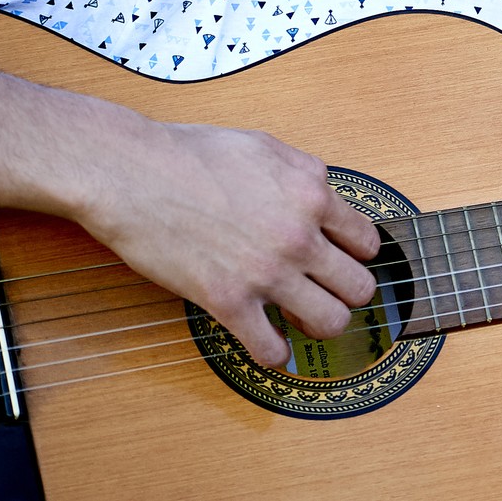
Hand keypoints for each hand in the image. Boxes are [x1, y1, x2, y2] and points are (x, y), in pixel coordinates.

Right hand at [79, 118, 380, 366]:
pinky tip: (268, 343)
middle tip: (326, 292)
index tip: (342, 261)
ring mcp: (267, 272)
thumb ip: (304, 174)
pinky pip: (271, 349)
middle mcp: (300, 236)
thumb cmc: (192, 154)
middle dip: (347, 293)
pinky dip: (275, 353)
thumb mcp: (267, 147)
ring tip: (301, 318)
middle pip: (359, 287)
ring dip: (320, 325)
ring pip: (330, 322)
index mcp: (313, 194)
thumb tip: (323, 196)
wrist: (134, 173)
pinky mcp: (228, 301)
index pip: (367, 242)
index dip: (357, 256)